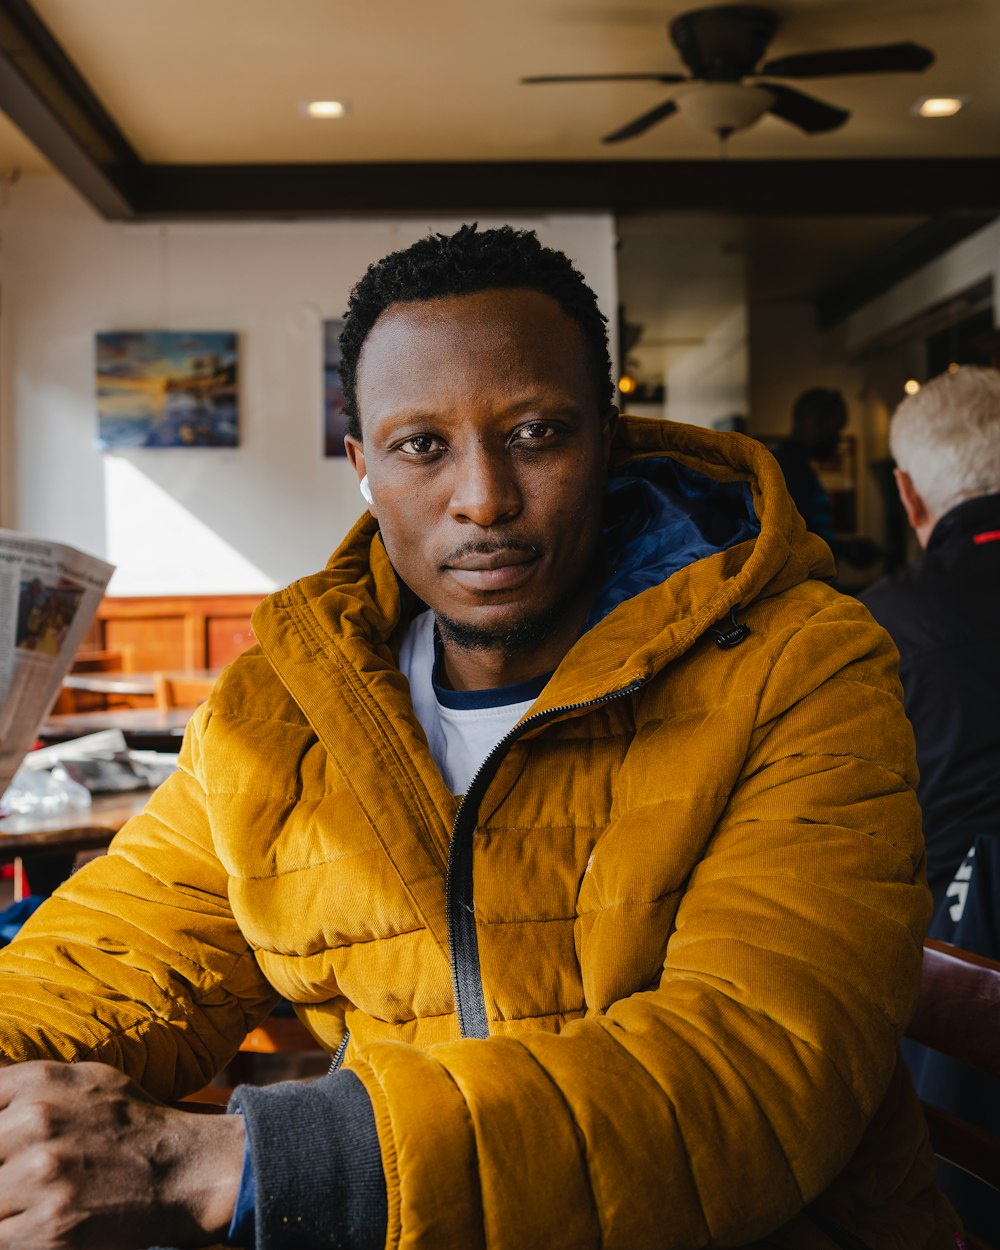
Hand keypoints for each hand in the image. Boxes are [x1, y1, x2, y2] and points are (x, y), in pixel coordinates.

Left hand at [0, 1060, 244, 1248]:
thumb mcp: (85, 1080)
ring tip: (38, 1199)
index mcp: (40, 1082)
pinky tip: (43, 1221)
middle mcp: (36, 1122)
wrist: (183, 1170)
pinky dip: (18, 1234)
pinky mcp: (49, 1226)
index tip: (8, 1148)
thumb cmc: (131, 1123)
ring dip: (8, 1206)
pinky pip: (3, 1237)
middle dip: (2, 1169)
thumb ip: (26, 1083)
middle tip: (26, 1176)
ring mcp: (41, 1176)